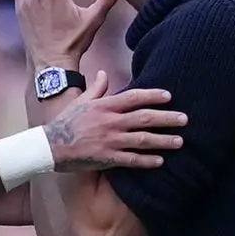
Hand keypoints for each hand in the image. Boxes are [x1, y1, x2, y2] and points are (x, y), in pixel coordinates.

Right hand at [43, 70, 185, 169]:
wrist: (50, 146)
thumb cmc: (65, 122)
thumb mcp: (80, 101)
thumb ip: (96, 88)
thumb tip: (103, 74)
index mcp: (105, 106)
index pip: (135, 97)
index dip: (153, 95)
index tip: (169, 96)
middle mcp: (111, 122)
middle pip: (145, 118)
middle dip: (167, 118)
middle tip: (185, 119)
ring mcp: (110, 141)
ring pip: (143, 140)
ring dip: (163, 140)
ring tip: (180, 141)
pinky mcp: (107, 158)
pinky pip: (132, 160)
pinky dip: (147, 161)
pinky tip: (160, 161)